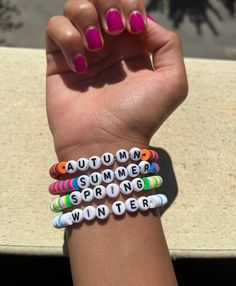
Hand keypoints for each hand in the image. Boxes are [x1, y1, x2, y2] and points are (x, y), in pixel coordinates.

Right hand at [46, 0, 187, 159]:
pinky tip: (78, 66)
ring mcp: (82, 52)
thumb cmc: (139, 116)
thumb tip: (143, 21)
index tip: (131, 26)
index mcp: (133, 47)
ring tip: (94, 49)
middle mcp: (107, 46)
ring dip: (85, 18)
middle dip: (107, 4)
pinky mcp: (59, 61)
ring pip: (75, 7)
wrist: (105, 143)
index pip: (128, 4)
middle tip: (112, 30)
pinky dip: (66, 39)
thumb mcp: (172, 82)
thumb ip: (168, 44)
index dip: (129, 4)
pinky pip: (55, 27)